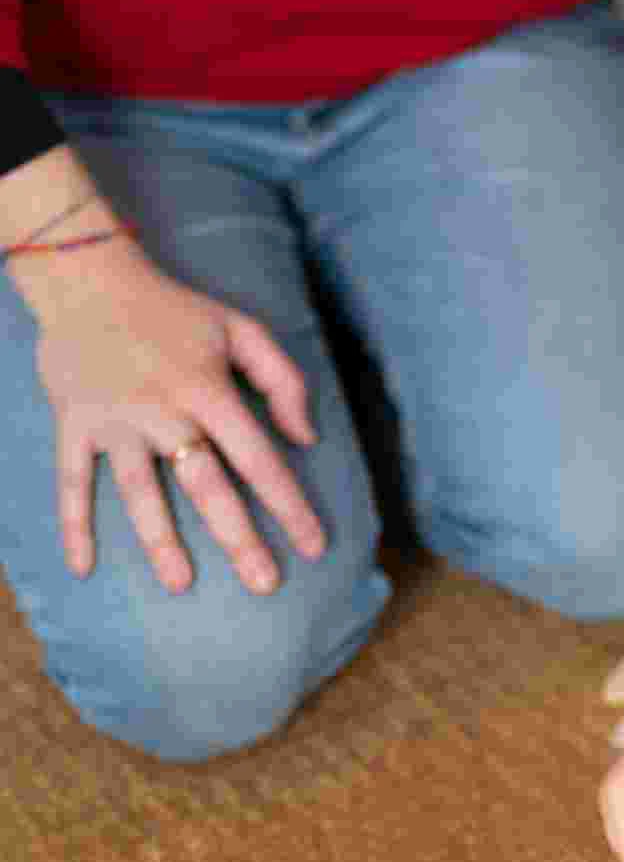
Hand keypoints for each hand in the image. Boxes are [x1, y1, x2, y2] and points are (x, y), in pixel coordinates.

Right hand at [26, 248, 325, 593]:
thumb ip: (283, 381)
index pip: (258, 459)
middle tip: (264, 584)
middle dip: (237, 537)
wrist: (87, 276)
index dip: (289, 506)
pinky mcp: (75, 423)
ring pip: (138, 490)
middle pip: (205, 484)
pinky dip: (73, 523)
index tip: (314, 547)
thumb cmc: (175, 310)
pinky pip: (71, 480)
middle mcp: (162, 411)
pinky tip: (82, 566)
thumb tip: (307, 438)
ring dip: (159, 539)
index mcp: (208, 391)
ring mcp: (114, 420)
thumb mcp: (242, 330)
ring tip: (181, 584)